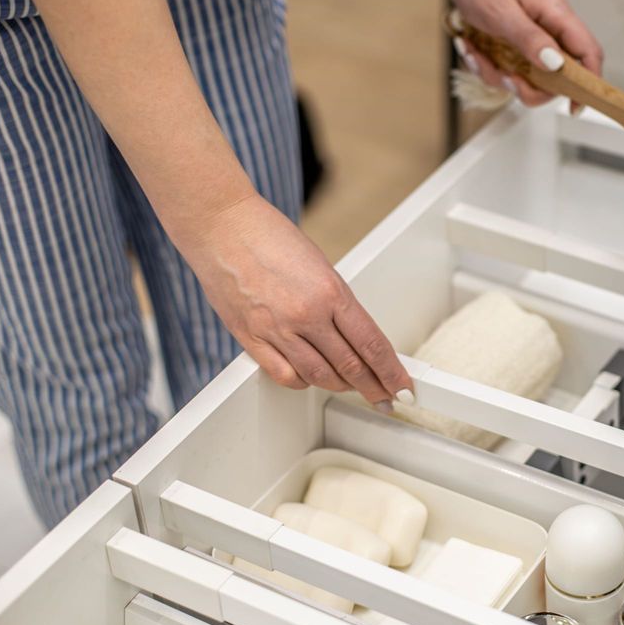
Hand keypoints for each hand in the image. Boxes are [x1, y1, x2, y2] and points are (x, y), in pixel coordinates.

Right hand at [177, 194, 412, 409]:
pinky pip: (284, 374)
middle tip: (386, 398)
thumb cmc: (268, 236)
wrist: (221, 225)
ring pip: (319, 376)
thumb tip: (353, 335)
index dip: (391, 371)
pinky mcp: (250, 338)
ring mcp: (276, 329)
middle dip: (373, 387)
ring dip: (341, 386)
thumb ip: (336, 303)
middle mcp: (306, 314)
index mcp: (330, 291)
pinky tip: (311, 379)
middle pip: (350, 366)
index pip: (371, 344)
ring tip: (352, 388)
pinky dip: (303, 382)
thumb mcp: (320, 265)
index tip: (402, 385)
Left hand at [433, 0, 602, 106]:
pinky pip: (509, 70)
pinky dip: (487, 66)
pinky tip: (472, 47)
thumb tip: (554, 65)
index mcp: (557, 16)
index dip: (588, 84)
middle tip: (507, 78)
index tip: (575, 107)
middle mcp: (550, 30)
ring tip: (476, 54)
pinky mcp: (516, 45)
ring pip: (529, 78)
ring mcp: (533, 39)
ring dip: (499, 75)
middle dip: (530, 87)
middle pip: (558, 77)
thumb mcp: (502, 12)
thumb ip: (529, 39)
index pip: (588, 54)